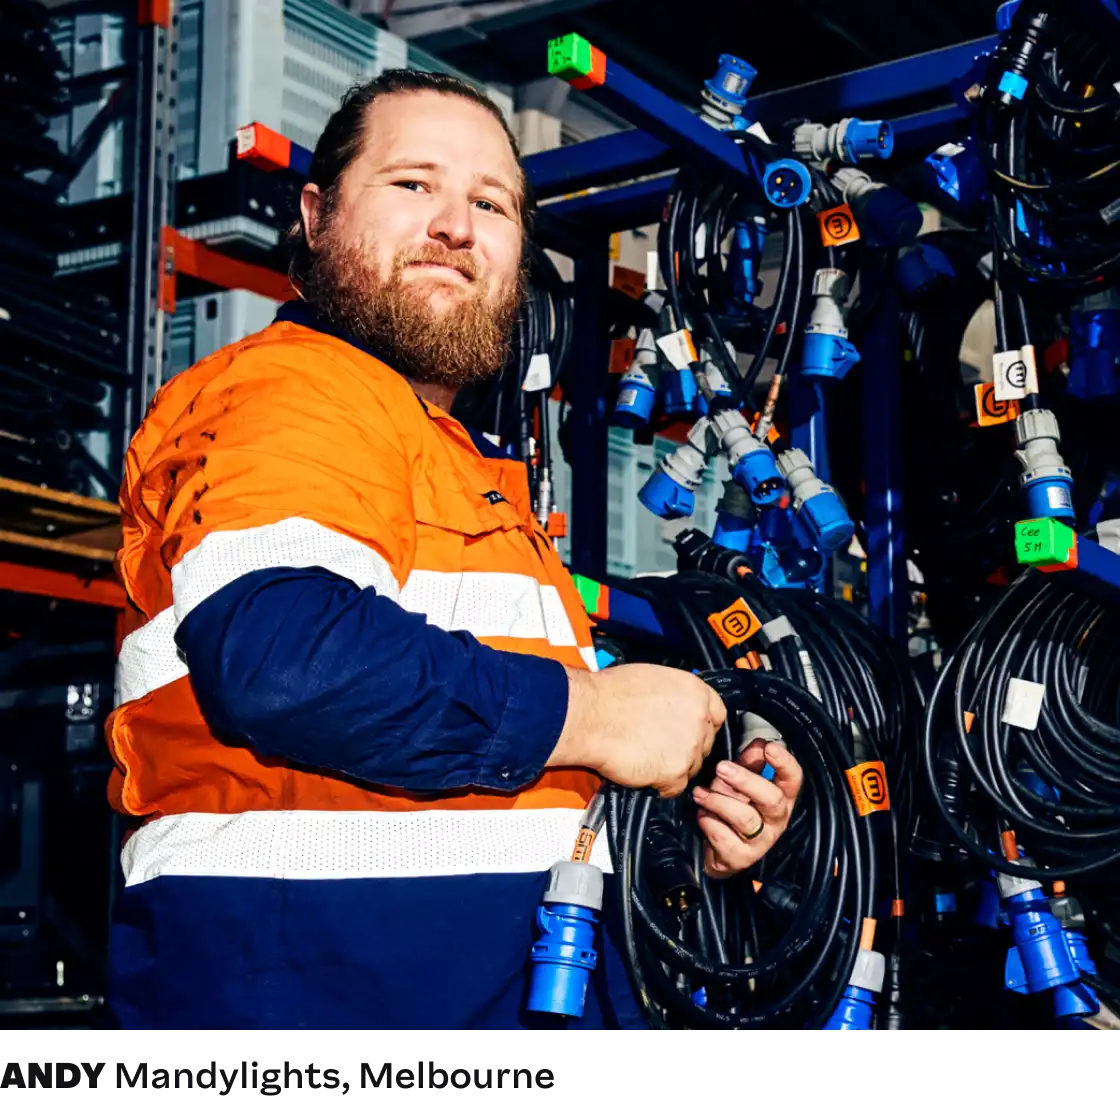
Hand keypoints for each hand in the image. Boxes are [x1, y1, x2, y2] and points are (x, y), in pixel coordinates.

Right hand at [548, 663, 725, 797]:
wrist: (589, 716)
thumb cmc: (609, 693)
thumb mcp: (652, 678)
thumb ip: (674, 695)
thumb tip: (673, 706)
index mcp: (696, 691)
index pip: (717, 714)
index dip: (702, 725)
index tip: (690, 731)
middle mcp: (699, 718)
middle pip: (705, 743)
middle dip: (686, 747)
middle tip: (662, 747)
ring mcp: (690, 747)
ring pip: (691, 767)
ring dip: (673, 767)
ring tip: (646, 758)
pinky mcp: (675, 772)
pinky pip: (674, 787)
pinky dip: (659, 784)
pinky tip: (641, 771)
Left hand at [691, 737, 801, 878]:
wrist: (719, 851)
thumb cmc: (733, 809)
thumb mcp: (741, 784)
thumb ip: (749, 764)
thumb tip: (758, 744)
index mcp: (781, 797)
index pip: (793, 779)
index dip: (785, 762)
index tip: (769, 747)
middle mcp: (776, 820)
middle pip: (771, 798)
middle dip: (745, 780)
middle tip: (721, 767)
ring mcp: (761, 841)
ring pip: (745, 818)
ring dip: (718, 801)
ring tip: (700, 793)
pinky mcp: (742, 857)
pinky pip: (725, 838)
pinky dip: (709, 823)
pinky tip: (702, 815)